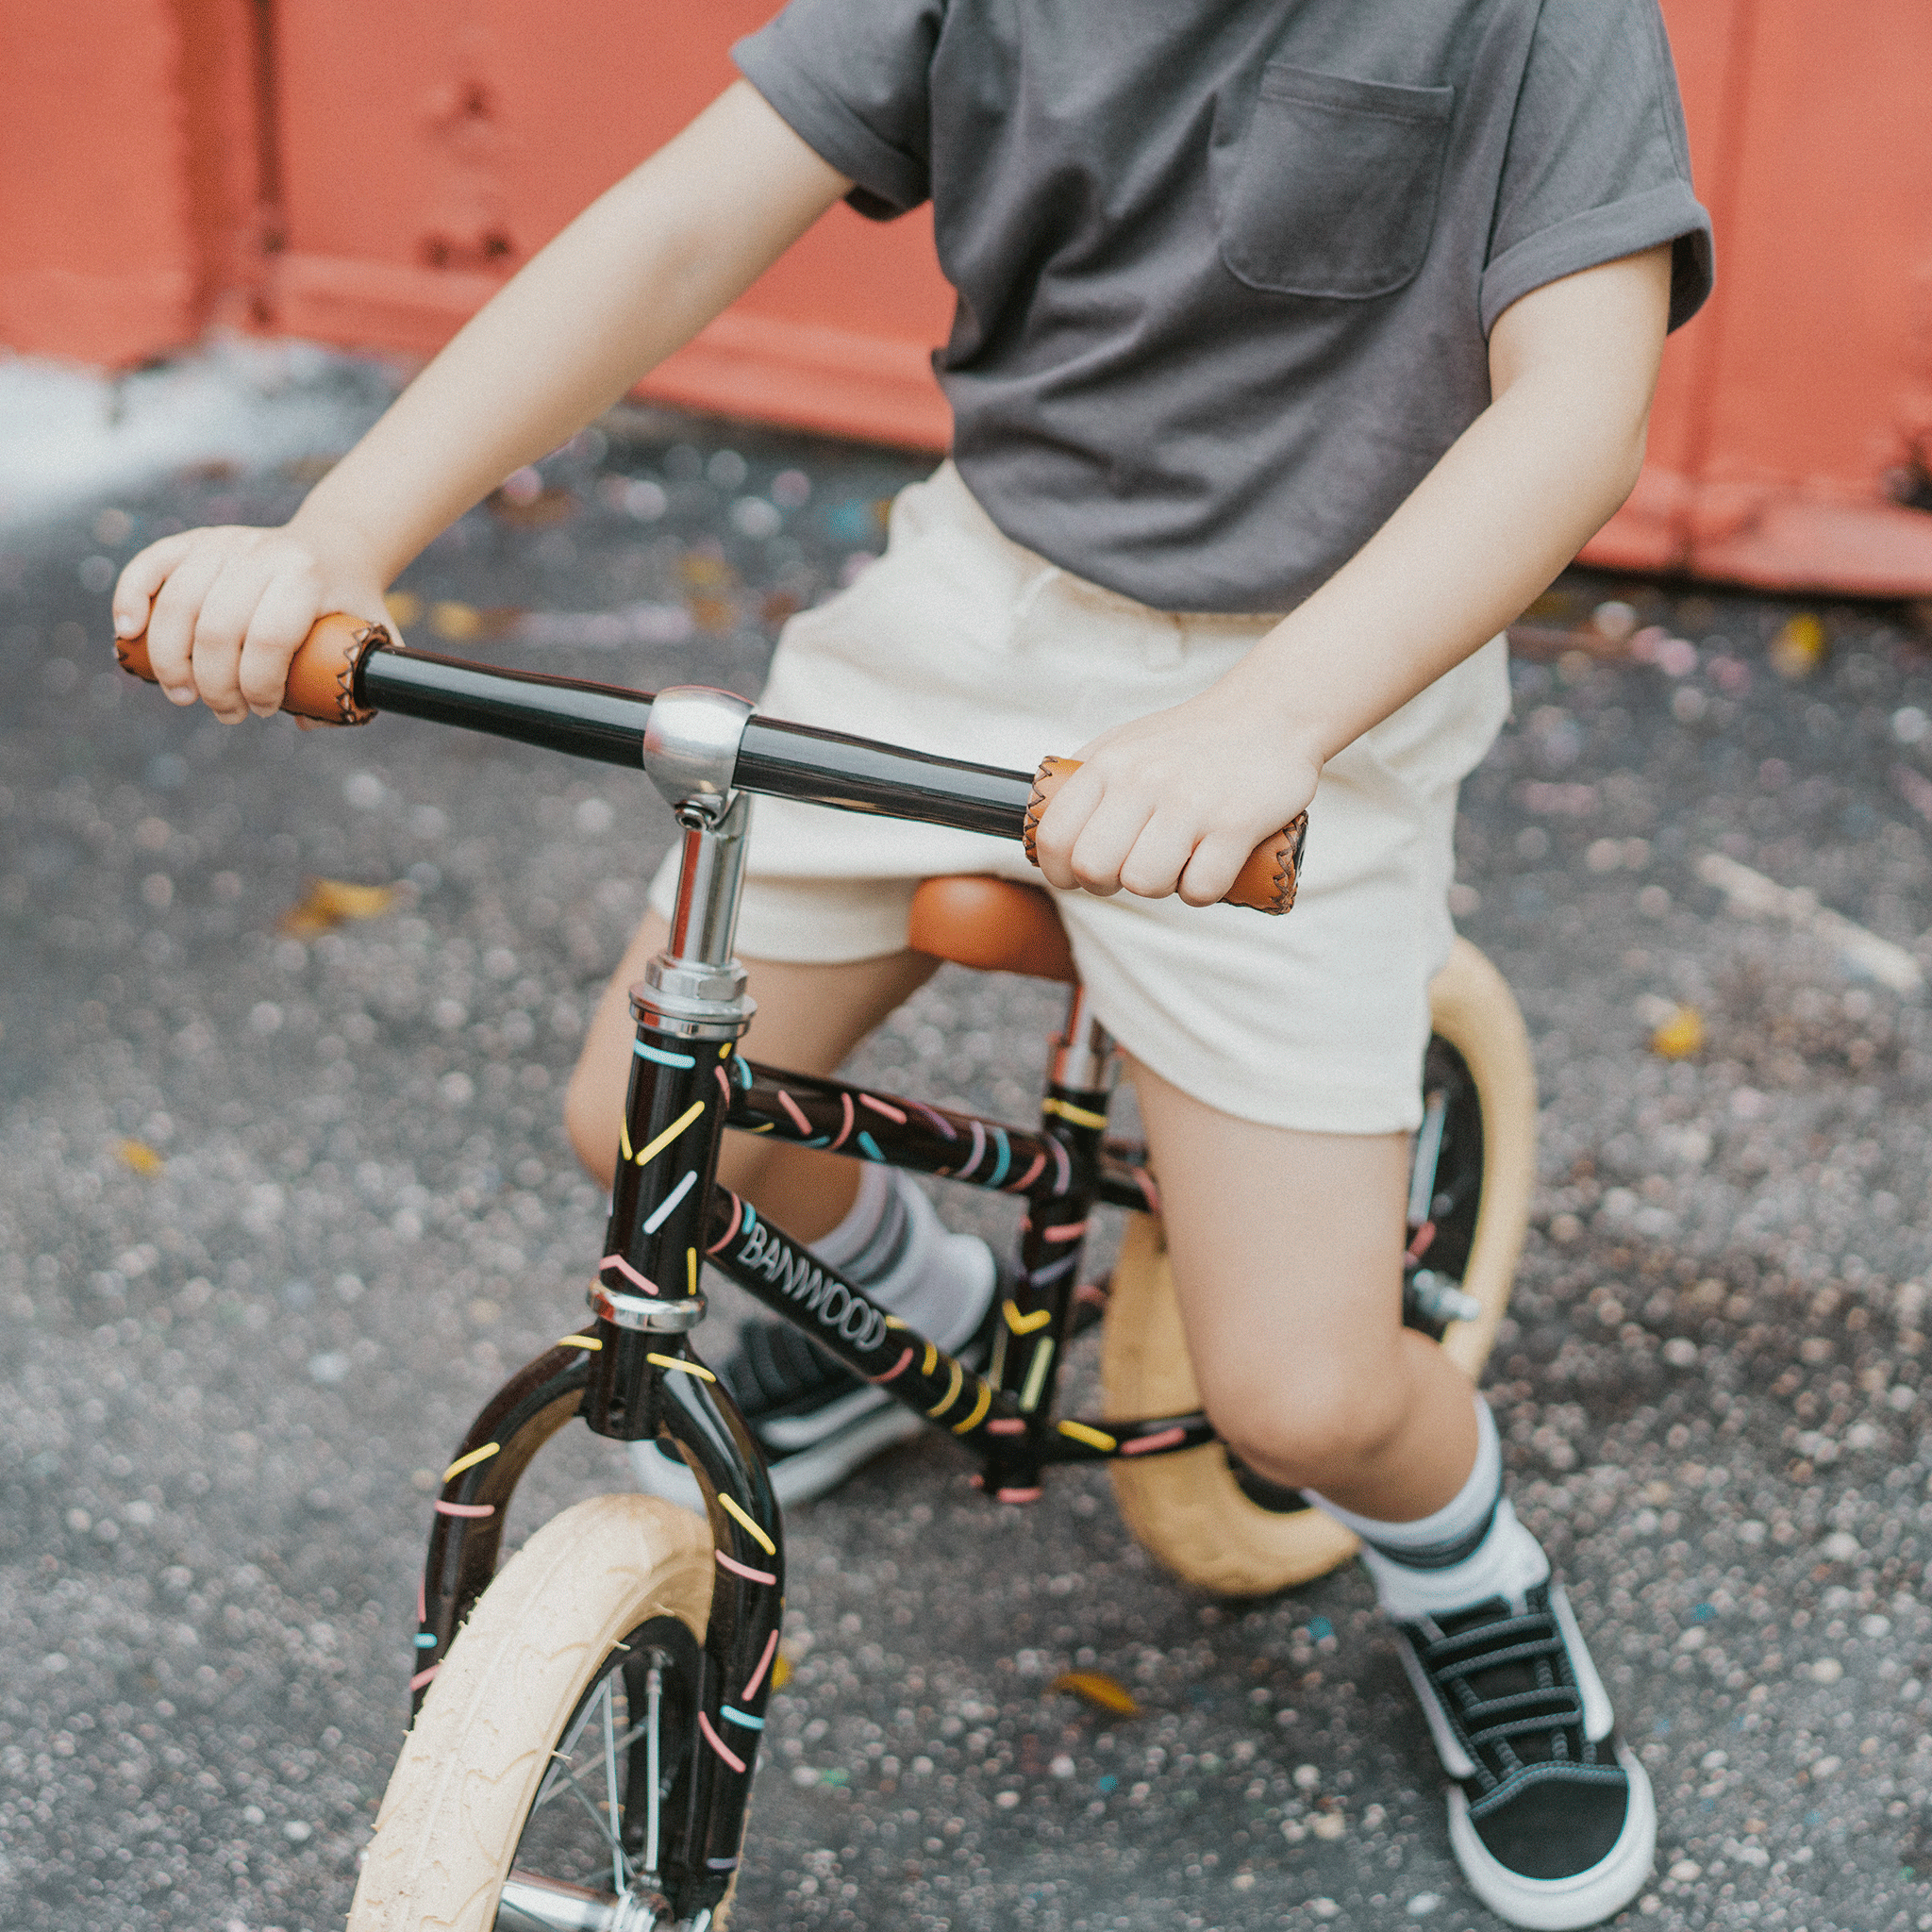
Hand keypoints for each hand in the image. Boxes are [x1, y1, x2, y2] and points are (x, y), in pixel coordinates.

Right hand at [111, 520, 388, 723]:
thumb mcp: (369, 639)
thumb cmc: (348, 604)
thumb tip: (307, 720)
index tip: (264, 709)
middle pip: (217, 629)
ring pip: (177, 604)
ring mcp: (226, 543)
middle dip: (214, 686)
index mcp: (306, 578)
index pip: (270, 640)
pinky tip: (128, 633)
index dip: (259, 686)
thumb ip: (354, 683)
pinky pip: (151, 564)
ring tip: (184, 694)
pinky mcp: (196, 539)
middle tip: (227, 712)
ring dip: (170, 660)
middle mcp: (261, 554)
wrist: (335, 545)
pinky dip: (131, 598)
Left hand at [1030, 679, 1319, 905]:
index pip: (1055, 837)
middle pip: (1093, 868)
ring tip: (1177, 863)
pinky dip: (1202, 890)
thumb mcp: (1125, 741)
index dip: (1060, 871)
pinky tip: (1209, 866)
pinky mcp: (1236, 823)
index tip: (1078, 876)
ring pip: (1145, 883)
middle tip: (1132, 870)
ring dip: (1160, 887)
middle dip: (1108, 884)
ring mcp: (1190, 803)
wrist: (1271, 713)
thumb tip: (1042, 819)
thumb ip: (1084, 775)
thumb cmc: (1192, 738)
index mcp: (1109, 764)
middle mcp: (1143, 781)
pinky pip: (1200, 888)